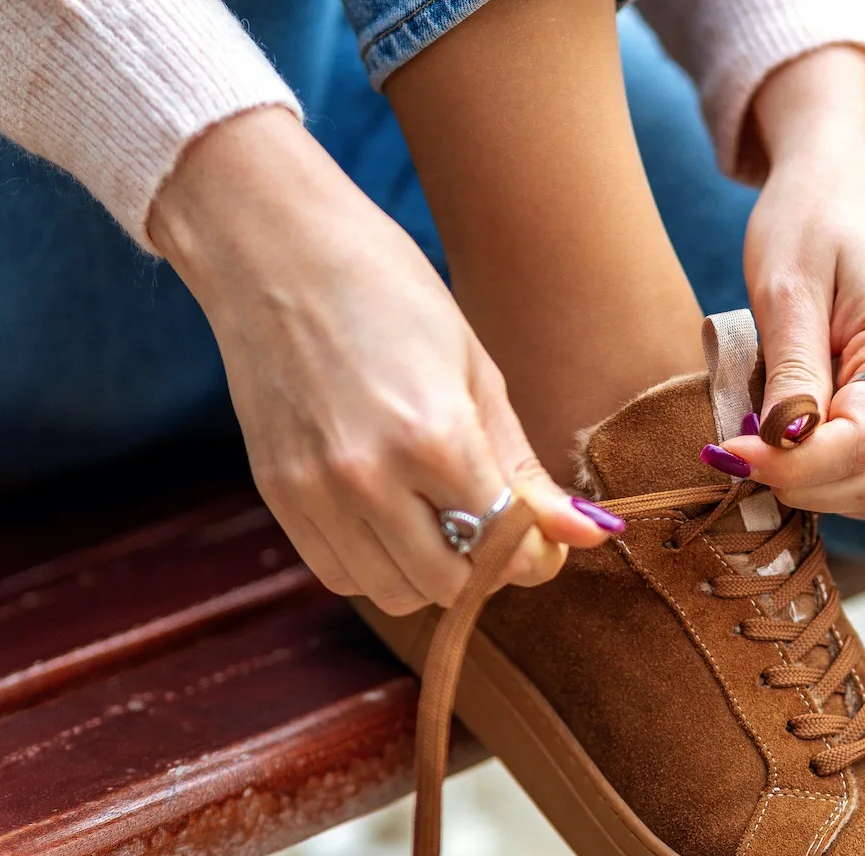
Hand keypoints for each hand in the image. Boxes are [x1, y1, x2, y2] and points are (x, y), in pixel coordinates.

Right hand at [150, 107, 616, 614]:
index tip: (542, 536)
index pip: (504, 544)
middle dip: (483, 566)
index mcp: (434, 436)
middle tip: (489, 523)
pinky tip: (387, 517)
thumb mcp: (476, 372)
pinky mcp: (277, 496)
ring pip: (393, 593)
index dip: (535, 552)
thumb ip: (522, 468)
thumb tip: (588, 536)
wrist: (276, 253)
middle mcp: (370, 477)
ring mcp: (314, 492)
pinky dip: (374, 564)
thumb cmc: (390, 294)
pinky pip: (338, 574)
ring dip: (428, 572)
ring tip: (436, 516)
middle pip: (449, 584)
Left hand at [718, 46, 864, 525]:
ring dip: (818, 491)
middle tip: (737, 449)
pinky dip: (826, 481)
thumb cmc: (809, 218)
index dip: (794, 463)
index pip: (862, 442)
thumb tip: (781, 447)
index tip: (729, 449)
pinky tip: (780, 449)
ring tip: (758, 448)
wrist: (838, 179)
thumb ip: (791, 372)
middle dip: (806, 484)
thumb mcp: (787, 288)